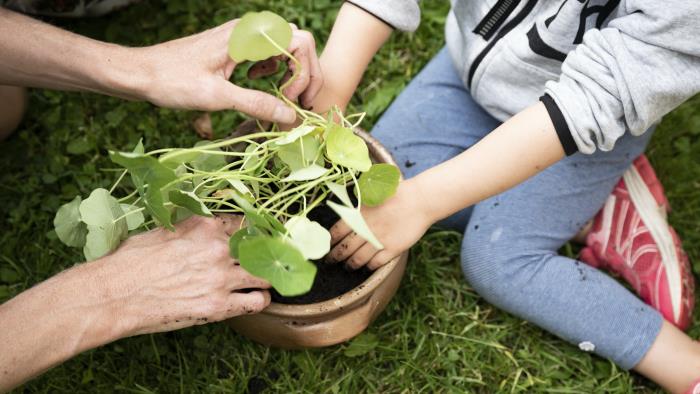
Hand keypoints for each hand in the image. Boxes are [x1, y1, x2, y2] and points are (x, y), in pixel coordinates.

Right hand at [97, 214, 270, 336]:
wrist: (113, 294)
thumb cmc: (130, 262)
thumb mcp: (162, 231)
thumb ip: (190, 229)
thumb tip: (201, 228)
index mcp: (204, 226)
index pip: (244, 224)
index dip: (251, 233)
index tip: (255, 239)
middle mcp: (218, 249)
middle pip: (260, 248)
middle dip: (263, 254)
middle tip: (264, 260)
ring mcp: (221, 278)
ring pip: (265, 275)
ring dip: (265, 277)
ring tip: (260, 281)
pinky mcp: (218, 306)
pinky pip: (257, 302)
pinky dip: (260, 300)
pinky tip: (255, 299)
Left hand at [136, 20, 322, 122]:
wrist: (141, 72)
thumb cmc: (173, 81)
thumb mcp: (217, 97)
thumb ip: (256, 105)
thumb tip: (290, 118)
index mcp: (248, 36)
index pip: (300, 42)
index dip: (304, 73)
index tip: (290, 100)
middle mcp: (248, 31)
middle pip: (298, 42)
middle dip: (304, 74)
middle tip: (297, 102)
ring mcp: (242, 36)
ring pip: (284, 46)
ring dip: (290, 71)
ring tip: (282, 96)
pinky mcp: (234, 45)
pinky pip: (266, 50)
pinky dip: (272, 68)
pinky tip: (256, 82)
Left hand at [326, 180, 432, 269]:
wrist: (419, 200)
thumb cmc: (395, 194)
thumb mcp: (371, 194)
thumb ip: (357, 205)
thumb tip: (343, 210)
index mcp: (358, 214)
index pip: (336, 232)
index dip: (329, 242)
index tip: (326, 246)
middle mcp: (366, 228)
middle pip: (344, 248)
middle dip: (335, 257)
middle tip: (331, 261)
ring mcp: (379, 240)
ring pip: (358, 259)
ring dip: (350, 265)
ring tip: (348, 266)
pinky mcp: (393, 249)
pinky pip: (376, 263)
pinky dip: (369, 267)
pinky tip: (366, 267)